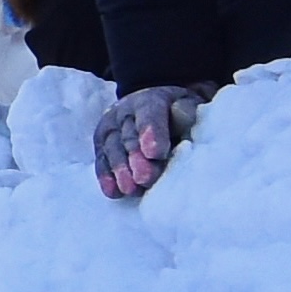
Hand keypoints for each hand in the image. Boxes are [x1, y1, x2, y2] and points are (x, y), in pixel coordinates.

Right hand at [94, 84, 207, 205]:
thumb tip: (183, 118)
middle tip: (145, 178)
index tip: (156, 153)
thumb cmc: (178, 114)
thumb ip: (187, 112)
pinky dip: (106, 176)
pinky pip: (102, 161)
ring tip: (130, 189)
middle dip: (136, 158)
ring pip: (112, 149)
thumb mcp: (188, 107)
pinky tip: (113, 191)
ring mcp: (110, 129)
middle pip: (129, 136)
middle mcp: (124, 112)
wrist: (158, 111)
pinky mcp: (102, 146)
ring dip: (120, 170)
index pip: (149, 114)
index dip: (152, 132)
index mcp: (149, 100)